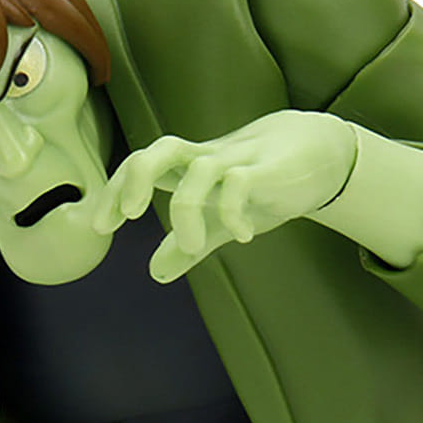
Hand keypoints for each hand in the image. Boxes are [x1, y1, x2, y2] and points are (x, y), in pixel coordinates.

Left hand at [91, 110, 357, 282]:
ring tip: (193, 244)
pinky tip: (241, 235)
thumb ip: (187, 244)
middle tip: (129, 217)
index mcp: (186, 168)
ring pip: (198, 170)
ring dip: (186, 210)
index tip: (102, 227)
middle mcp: (204, 159)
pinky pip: (240, 183)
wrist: (320, 152)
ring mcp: (236, 161)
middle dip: (136, 180)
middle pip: (158, 150)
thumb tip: (155, 272)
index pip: (138, 166)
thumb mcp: (218, 219)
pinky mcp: (267, 170)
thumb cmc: (261, 182)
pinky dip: (233, 212)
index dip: (115, 191)